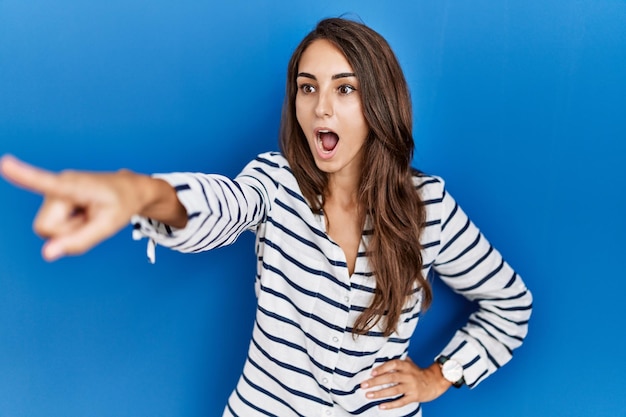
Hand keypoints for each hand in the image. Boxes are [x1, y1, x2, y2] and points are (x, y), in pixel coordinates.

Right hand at [0, 155, 151, 260]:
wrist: (129, 189)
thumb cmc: (120, 205)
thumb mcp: (107, 227)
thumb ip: (78, 242)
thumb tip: (46, 254)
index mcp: (74, 185)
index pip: (46, 182)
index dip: (24, 175)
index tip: (5, 163)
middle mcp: (58, 184)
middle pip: (45, 229)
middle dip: (66, 233)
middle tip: (91, 219)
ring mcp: (53, 191)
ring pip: (47, 230)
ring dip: (69, 230)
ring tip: (89, 214)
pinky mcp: (52, 198)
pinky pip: (52, 226)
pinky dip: (68, 226)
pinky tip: (82, 214)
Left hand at [360, 357, 450, 409]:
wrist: (434, 382)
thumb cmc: (417, 372)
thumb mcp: (409, 363)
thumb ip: (397, 361)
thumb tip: (380, 357)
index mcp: (406, 366)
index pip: (393, 365)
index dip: (382, 368)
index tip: (371, 372)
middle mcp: (408, 376)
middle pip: (390, 378)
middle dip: (375, 382)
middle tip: (363, 385)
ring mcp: (411, 387)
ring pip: (394, 390)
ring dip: (380, 393)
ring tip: (368, 395)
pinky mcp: (413, 397)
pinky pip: (401, 402)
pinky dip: (390, 405)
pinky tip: (381, 406)